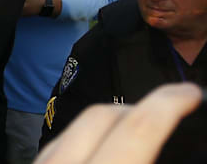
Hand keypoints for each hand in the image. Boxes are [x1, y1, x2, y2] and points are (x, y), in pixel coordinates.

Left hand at [35, 83, 201, 163]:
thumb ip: (147, 156)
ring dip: (110, 123)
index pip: (136, 128)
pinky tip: (103, 152)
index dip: (169, 103)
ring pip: (75, 125)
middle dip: (139, 109)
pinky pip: (58, 143)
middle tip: (169, 115)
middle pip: (101, 115)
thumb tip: (167, 142)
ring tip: (137, 134)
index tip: (190, 92)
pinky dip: (85, 139)